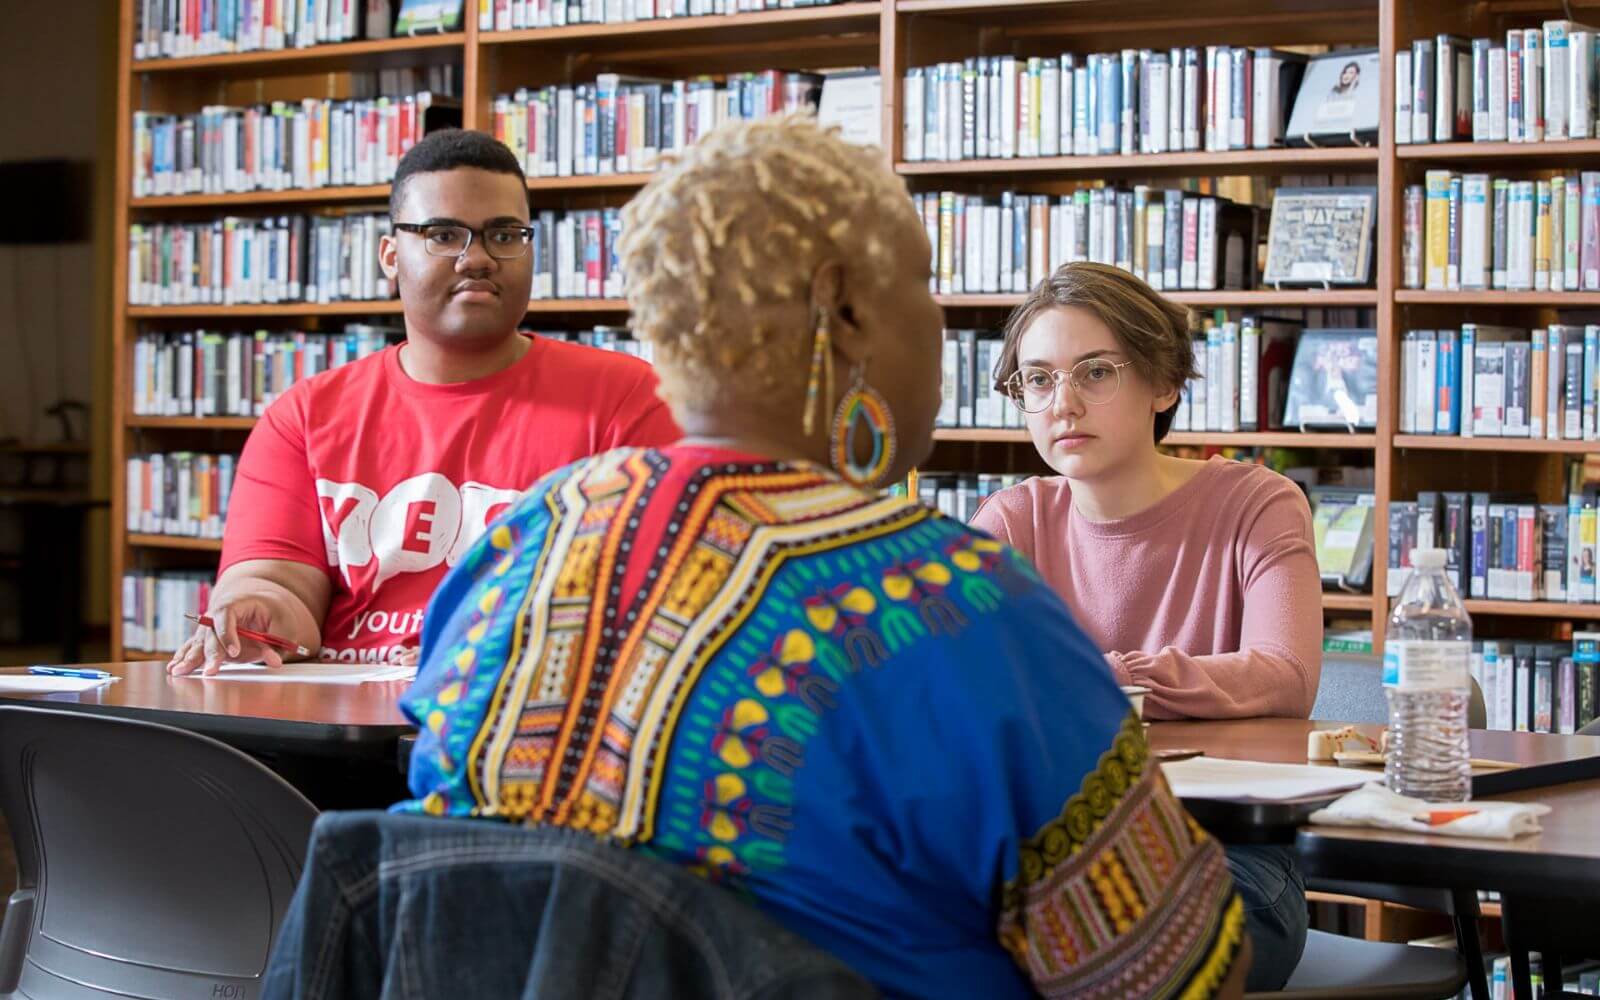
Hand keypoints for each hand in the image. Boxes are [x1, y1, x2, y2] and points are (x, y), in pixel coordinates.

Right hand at [167, 597, 286, 675]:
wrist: (258, 602)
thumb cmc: (271, 610)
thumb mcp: (282, 623)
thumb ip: (276, 642)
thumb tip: (275, 661)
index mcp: (235, 604)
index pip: (226, 616)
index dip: (229, 634)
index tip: (235, 652)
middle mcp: (216, 615)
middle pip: (210, 634)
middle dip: (211, 653)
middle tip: (212, 670)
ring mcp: (209, 628)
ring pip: (198, 643)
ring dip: (190, 658)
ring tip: (180, 670)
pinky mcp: (206, 640)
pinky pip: (193, 648)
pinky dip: (184, 657)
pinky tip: (174, 668)